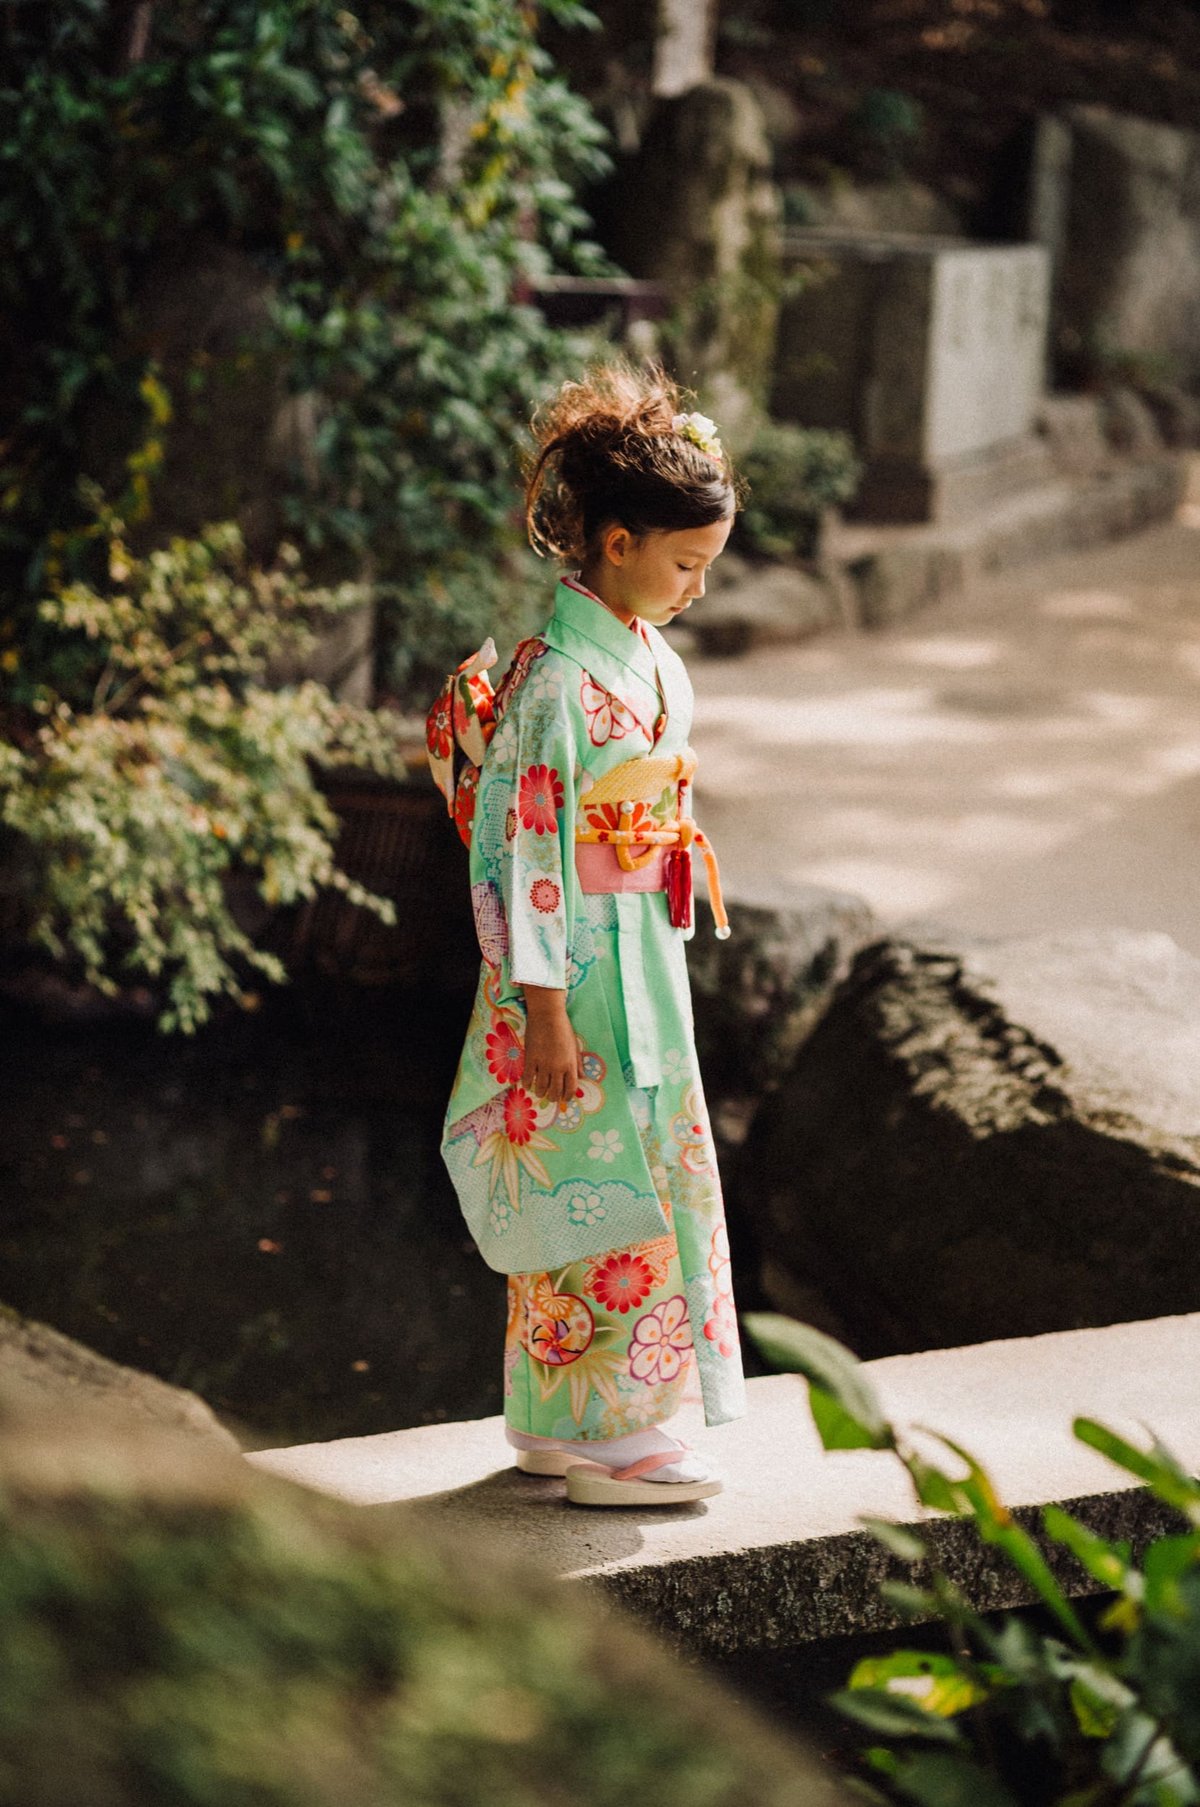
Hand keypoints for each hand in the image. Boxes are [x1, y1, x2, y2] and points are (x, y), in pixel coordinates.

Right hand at [521, 985, 581, 1107]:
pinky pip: (527, 1078)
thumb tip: (582, 1077)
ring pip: (541, 1088)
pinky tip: (527, 1084)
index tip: (565, 1098)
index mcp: (571, 1064)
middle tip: (551, 1097)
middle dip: (554, 1097)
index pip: (571, 1088)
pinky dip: (527, 1084)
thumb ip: (578, 1063)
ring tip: (540, 1092)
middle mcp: (558, 1067)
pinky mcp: (530, 1059)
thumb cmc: (563, 1028)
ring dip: (541, 1093)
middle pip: (555, 1091)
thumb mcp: (575, 1045)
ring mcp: (543, 1064)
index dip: (568, 1096)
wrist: (547, 1015)